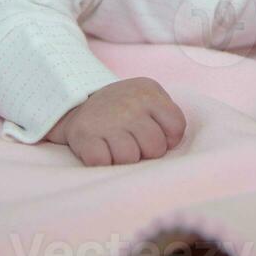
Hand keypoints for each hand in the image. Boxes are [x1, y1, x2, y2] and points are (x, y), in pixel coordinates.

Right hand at [44, 77, 186, 166]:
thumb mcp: (149, 97)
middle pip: (155, 147)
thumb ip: (167, 115)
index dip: (168, 138)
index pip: (176, 127)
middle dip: (146, 152)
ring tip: (117, 147)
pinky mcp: (85, 135)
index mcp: (148, 93)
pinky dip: (103, 162)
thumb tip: (169, 142)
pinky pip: (102, 161)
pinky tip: (102, 151)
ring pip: (130, 158)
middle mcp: (129, 105)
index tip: (154, 134)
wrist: (79, 103)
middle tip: (134, 143)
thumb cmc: (124, 108)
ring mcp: (106, 120)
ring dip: (124, 159)